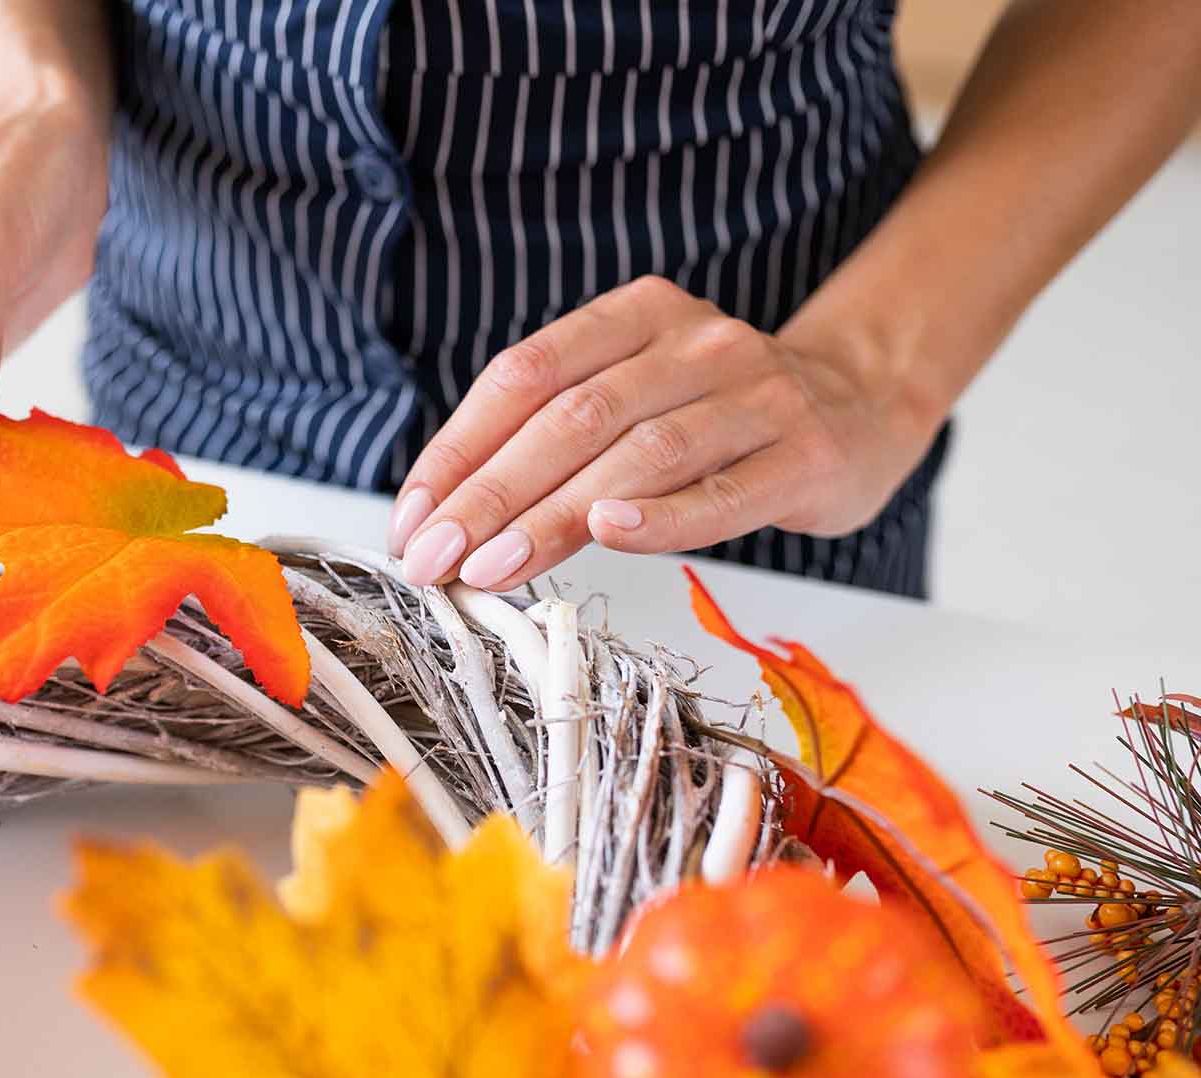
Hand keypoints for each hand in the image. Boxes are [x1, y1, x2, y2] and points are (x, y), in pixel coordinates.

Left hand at [386, 276, 942, 588]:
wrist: (861, 409)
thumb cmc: (718, 418)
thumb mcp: (634, 400)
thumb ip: (552, 439)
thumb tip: (444, 520)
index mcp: (637, 315)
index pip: (524, 375)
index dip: (459, 448)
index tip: (412, 518)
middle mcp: (696, 343)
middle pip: (571, 417)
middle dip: (490, 493)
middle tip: (434, 558)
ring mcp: (756, 394)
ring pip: (638, 454)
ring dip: (553, 515)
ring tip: (491, 567)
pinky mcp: (804, 454)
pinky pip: (724, 490)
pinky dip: (662, 515)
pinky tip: (608, 534)